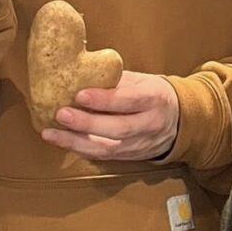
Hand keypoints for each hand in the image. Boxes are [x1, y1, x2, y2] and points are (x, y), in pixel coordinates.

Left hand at [41, 70, 180, 160]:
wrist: (180, 120)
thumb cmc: (153, 93)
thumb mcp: (141, 80)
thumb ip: (114, 80)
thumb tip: (78, 73)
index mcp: (154, 99)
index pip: (129, 101)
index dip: (104, 100)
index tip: (80, 94)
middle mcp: (149, 125)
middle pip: (118, 129)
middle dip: (86, 123)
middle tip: (60, 114)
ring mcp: (140, 145)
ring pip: (108, 148)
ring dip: (76, 142)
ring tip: (51, 134)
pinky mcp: (130, 157)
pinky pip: (104, 156)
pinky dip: (81, 150)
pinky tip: (63, 142)